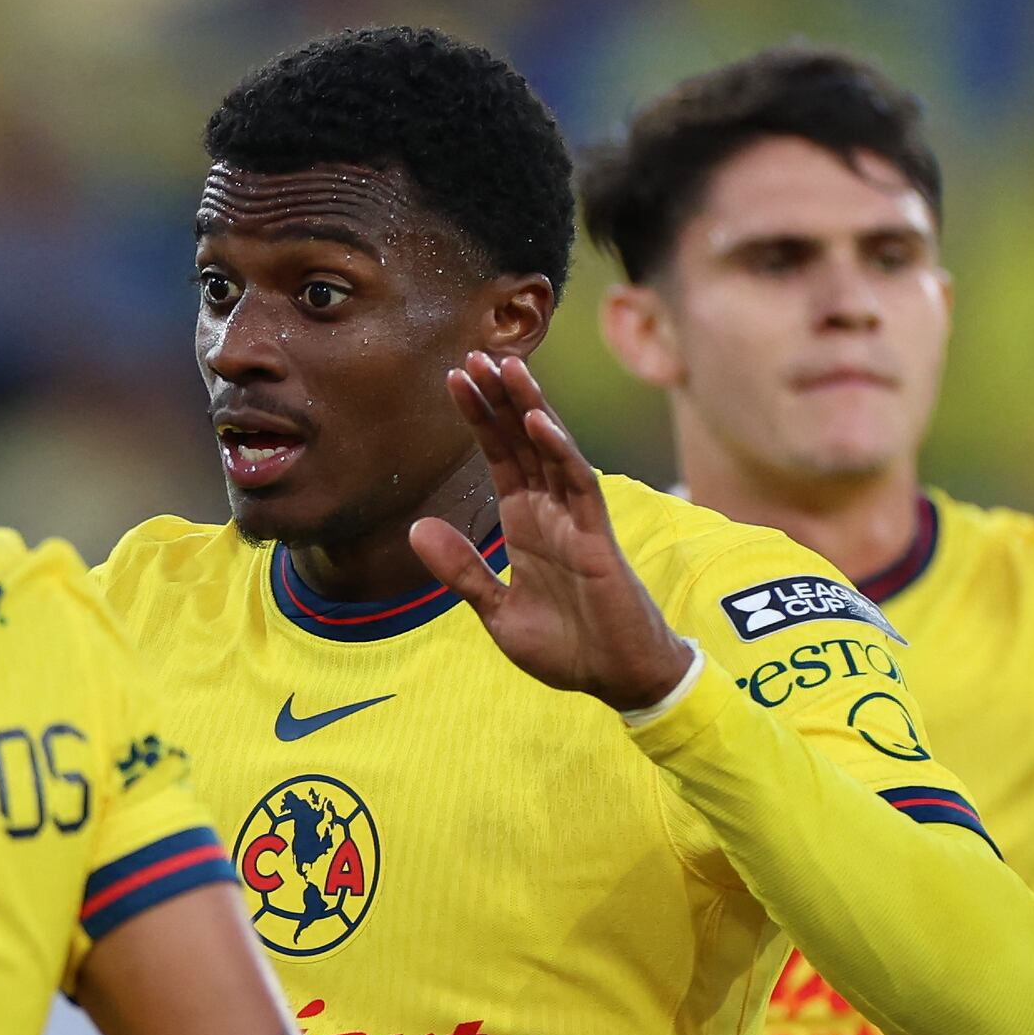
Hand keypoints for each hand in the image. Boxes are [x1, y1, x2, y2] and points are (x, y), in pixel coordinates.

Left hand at [418, 355, 698, 711]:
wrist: (617, 679)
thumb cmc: (567, 647)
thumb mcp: (497, 612)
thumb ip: (461, 570)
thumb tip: (416, 528)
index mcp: (526, 524)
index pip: (499, 457)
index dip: (478, 418)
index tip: (454, 380)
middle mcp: (551, 512)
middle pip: (522, 442)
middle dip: (499, 399)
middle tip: (474, 354)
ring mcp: (576, 520)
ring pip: (552, 450)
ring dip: (530, 409)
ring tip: (507, 367)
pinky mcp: (599, 537)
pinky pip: (580, 484)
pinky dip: (561, 452)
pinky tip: (540, 422)